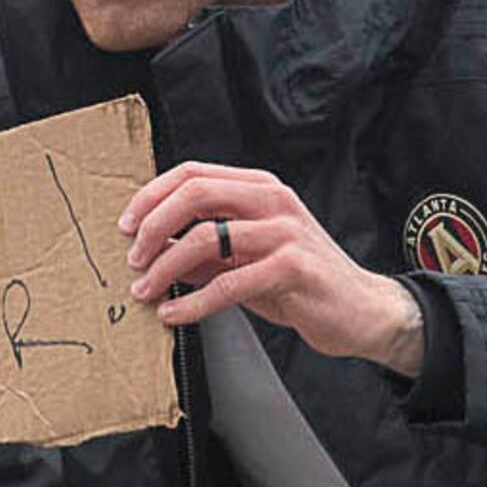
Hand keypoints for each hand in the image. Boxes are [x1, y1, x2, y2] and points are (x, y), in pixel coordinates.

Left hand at [118, 163, 422, 373]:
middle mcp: (273, 200)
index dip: (152, 195)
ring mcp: (285, 231)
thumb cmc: (301, 283)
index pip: (194, 173)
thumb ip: (206, 248)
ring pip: (206, 237)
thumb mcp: (246, 258)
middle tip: (133, 258)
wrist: (361, 311)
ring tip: (146, 291)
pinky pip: (228, 283)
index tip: (126, 225)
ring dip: (165, 267)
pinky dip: (192, 301)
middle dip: (153, 225)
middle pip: (195, 193)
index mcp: (260, 188)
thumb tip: (152, 247)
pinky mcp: (293, 267)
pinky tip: (173, 314)